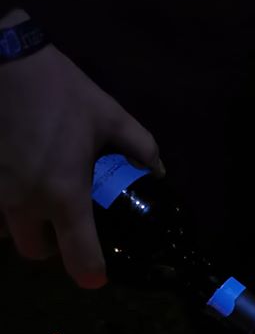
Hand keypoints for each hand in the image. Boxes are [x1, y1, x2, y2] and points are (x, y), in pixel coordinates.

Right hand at [0, 9, 162, 287]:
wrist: (2, 59)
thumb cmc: (58, 89)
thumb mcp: (110, 116)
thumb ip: (141, 148)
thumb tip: (159, 174)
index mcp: (65, 195)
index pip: (80, 262)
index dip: (92, 274)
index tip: (98, 271)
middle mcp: (25, 203)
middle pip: (36, 253)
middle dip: (52, 246)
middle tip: (65, 224)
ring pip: (6, 233)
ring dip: (23, 226)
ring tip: (36, 201)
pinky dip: (1, 207)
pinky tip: (13, 181)